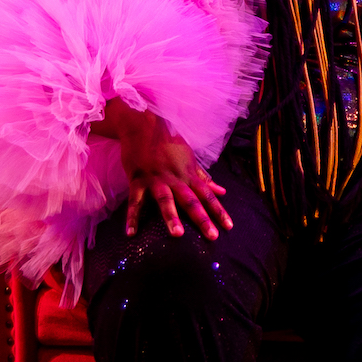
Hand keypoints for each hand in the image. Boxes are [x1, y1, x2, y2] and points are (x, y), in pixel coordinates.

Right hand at [93, 98, 231, 238]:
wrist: (142, 124)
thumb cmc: (167, 142)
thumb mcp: (188, 157)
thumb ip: (203, 177)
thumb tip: (222, 191)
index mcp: (188, 173)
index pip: (207, 195)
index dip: (219, 210)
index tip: (229, 227)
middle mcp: (174, 178)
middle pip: (191, 200)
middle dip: (202, 219)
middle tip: (213, 237)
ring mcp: (155, 179)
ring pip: (165, 200)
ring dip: (172, 217)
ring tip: (178, 235)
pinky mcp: (137, 180)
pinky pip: (135, 202)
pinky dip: (132, 218)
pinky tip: (132, 234)